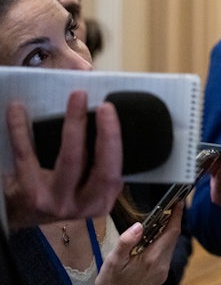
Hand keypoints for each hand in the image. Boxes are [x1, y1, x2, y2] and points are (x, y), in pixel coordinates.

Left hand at [4, 90, 123, 228]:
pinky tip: (18, 109)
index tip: (110, 109)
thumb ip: (101, 160)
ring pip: (70, 160)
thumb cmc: (60, 189)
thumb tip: (107, 113)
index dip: (114, 140)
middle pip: (100, 168)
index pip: (114, 171)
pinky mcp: (29, 193)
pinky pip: (27, 156)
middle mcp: (83, 204)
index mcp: (102, 199)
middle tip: (105, 105)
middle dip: (106, 134)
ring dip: (74, 125)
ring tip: (77, 96)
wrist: (22, 212)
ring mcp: (56, 201)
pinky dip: (21, 130)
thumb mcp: (88, 184)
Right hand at [96, 201, 182, 284]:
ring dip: (167, 233)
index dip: (177, 215)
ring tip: (158, 221)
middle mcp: (162, 265)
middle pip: (173, 237)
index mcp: (152, 258)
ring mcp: (162, 271)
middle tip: (169, 207)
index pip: (172, 232)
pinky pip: (165, 254)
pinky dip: (162, 243)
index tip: (179, 202)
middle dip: (172, 221)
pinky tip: (151, 241)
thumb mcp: (113, 261)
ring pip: (170, 246)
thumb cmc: (111, 283)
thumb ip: (126, 242)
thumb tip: (138, 225)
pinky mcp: (160, 276)